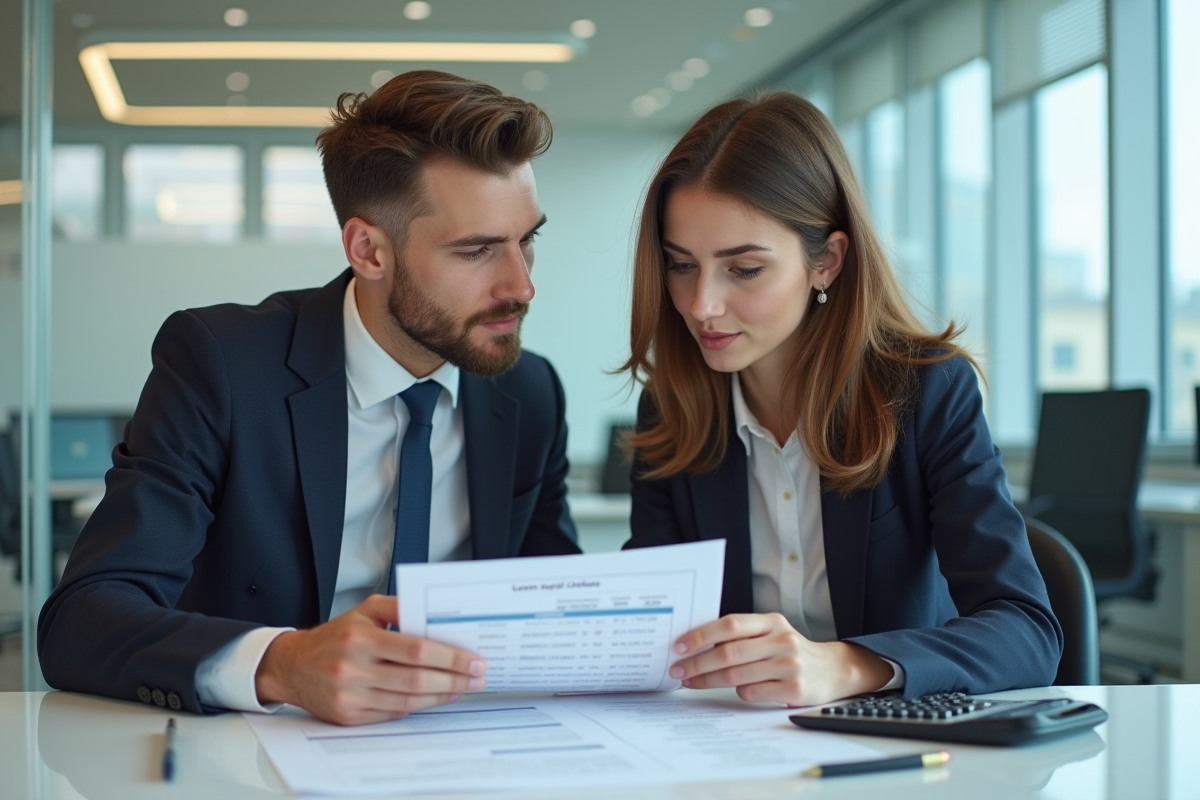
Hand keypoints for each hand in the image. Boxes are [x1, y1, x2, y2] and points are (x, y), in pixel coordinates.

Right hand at [255, 594, 485, 724]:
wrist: (293, 666)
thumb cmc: (334, 636)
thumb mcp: (365, 610)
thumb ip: (400, 606)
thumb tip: (436, 613)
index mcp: (360, 638)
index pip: (415, 649)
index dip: (449, 657)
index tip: (473, 660)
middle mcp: (353, 668)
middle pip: (415, 679)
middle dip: (453, 679)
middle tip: (477, 677)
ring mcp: (350, 696)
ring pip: (407, 701)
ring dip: (440, 696)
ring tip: (461, 687)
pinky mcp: (348, 716)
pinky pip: (391, 714)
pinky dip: (418, 708)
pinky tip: (434, 698)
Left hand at [668, 613, 893, 705]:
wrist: (833, 670)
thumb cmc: (790, 651)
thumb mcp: (771, 633)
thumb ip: (741, 635)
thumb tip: (696, 644)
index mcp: (772, 621)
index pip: (730, 624)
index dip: (701, 635)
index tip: (679, 646)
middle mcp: (782, 640)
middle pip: (729, 652)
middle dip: (697, 663)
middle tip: (677, 670)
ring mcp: (789, 665)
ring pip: (737, 675)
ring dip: (708, 680)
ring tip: (692, 682)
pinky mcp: (794, 689)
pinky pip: (752, 692)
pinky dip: (737, 692)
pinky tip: (734, 690)